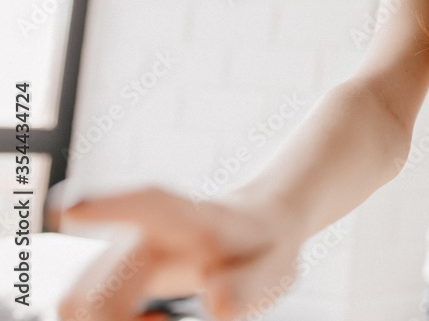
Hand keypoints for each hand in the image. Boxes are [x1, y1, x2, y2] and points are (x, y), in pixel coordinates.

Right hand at [56, 186, 300, 320]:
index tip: (69, 208)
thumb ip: (249, 286)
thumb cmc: (264, 249)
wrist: (259, 229)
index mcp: (191, 221)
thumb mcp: (275, 270)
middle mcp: (144, 234)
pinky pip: (83, 307)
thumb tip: (214, 301)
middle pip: (92, 287)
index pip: (149, 204)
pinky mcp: (113, 273)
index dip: (108, 205)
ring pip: (77, 300)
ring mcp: (122, 253)